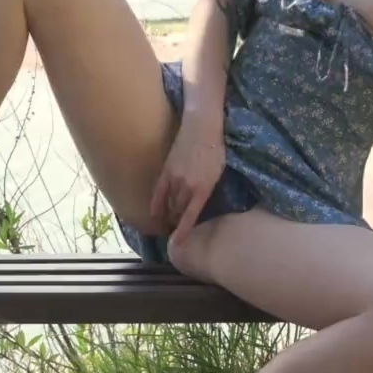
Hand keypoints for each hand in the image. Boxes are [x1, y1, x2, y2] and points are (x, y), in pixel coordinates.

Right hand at [149, 116, 224, 245]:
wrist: (201, 128)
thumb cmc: (215, 150)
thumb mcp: (217, 174)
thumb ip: (207, 190)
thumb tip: (200, 203)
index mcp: (202, 189)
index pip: (190, 216)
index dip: (183, 232)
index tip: (177, 244)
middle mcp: (186, 186)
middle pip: (179, 210)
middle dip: (178, 221)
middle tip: (179, 228)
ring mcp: (174, 178)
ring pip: (169, 202)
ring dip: (170, 213)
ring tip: (170, 221)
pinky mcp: (166, 170)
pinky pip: (158, 191)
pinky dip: (156, 203)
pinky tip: (154, 212)